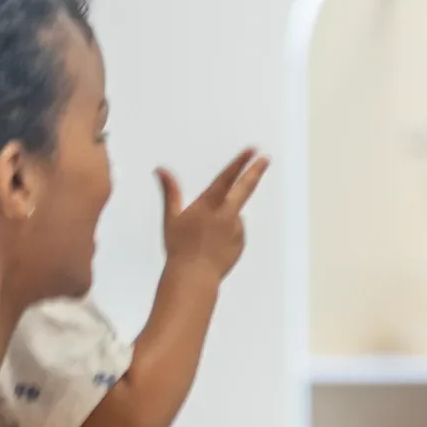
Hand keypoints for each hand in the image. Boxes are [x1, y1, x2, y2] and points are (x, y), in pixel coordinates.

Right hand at [157, 148, 269, 281]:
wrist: (194, 276)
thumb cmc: (179, 246)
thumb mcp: (171, 217)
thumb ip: (170, 191)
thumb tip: (161, 169)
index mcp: (208, 205)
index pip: (226, 178)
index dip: (239, 163)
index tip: (251, 150)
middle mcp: (226, 215)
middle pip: (245, 188)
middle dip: (255, 171)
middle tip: (266, 158)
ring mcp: (237, 229)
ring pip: (232, 216)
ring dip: (221, 220)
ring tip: (202, 239)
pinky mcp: (241, 242)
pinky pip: (234, 232)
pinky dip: (224, 235)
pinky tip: (211, 247)